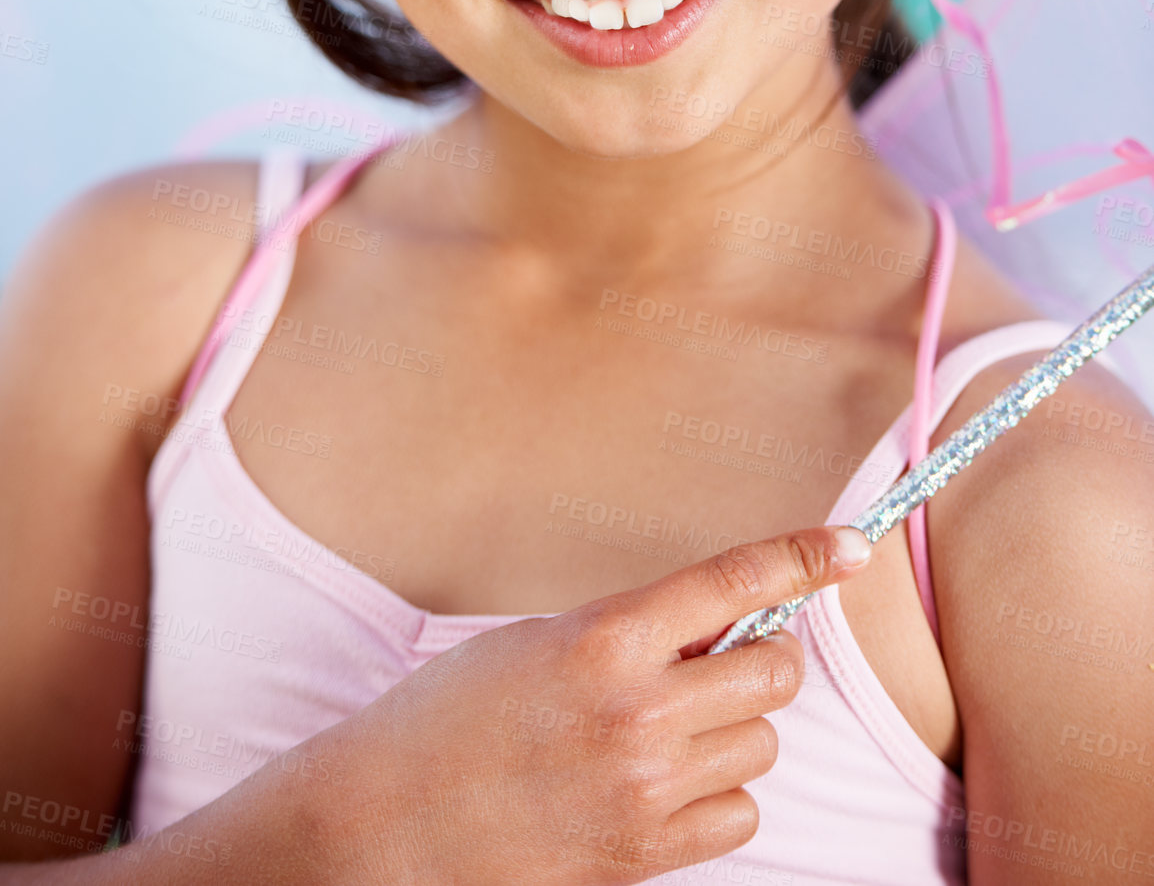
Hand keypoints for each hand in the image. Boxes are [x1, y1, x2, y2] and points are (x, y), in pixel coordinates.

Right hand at [314, 524, 870, 885]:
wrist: (390, 824)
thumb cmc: (451, 718)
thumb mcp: (538, 642)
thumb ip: (627, 631)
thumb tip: (711, 627)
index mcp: (604, 637)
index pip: (733, 582)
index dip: (802, 557)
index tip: (849, 548)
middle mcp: (638, 710)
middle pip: (774, 670)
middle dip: (760, 657)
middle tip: (711, 663)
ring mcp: (647, 787)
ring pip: (761, 743)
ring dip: (732, 729)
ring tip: (662, 731)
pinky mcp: (646, 852)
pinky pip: (739, 814)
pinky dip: (717, 797)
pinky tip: (661, 786)